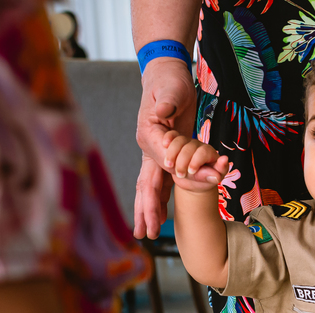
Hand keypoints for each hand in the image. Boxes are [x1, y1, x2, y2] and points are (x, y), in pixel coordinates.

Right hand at [135, 59, 211, 235]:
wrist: (165, 76)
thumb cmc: (169, 82)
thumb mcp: (171, 90)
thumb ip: (167, 103)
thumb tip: (164, 112)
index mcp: (149, 136)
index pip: (160, 166)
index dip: (167, 187)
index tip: (165, 208)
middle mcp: (148, 149)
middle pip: (145, 184)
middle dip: (145, 210)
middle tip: (143, 234)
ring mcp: (155, 154)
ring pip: (149, 187)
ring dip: (149, 210)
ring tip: (146, 232)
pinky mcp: (164, 155)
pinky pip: (162, 181)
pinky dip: (161, 199)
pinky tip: (161, 215)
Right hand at [161, 131, 229, 193]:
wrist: (194, 182)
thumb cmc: (205, 180)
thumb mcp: (212, 179)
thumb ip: (216, 172)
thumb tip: (224, 159)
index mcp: (210, 153)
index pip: (203, 152)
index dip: (196, 161)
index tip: (191, 172)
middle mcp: (199, 146)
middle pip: (189, 147)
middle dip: (182, 161)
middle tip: (180, 174)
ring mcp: (188, 143)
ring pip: (179, 141)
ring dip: (172, 153)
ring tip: (169, 166)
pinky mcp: (177, 143)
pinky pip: (172, 135)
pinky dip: (168, 138)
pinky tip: (164, 145)